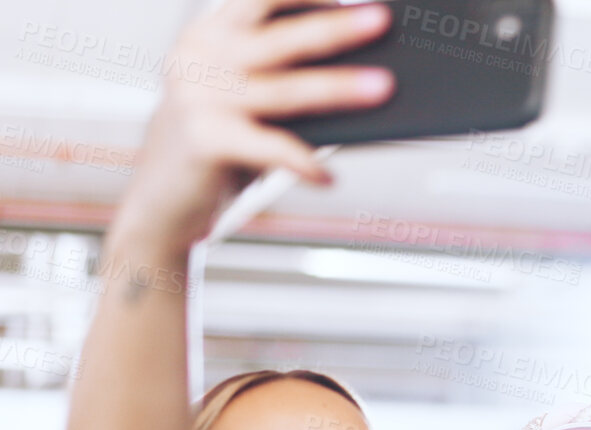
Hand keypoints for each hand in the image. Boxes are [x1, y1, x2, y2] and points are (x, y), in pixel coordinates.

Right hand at [113, 0, 394, 253]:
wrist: (161, 202)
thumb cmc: (219, 147)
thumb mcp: (247, 103)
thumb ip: (287, 80)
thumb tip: (367, 75)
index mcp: (208, 36)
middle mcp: (199, 58)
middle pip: (280, 38)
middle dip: (335, 28)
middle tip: (383, 18)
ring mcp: (198, 97)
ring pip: (285, 90)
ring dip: (339, 88)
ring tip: (384, 87)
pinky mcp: (203, 140)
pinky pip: (269, 147)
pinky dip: (303, 163)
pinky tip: (328, 176)